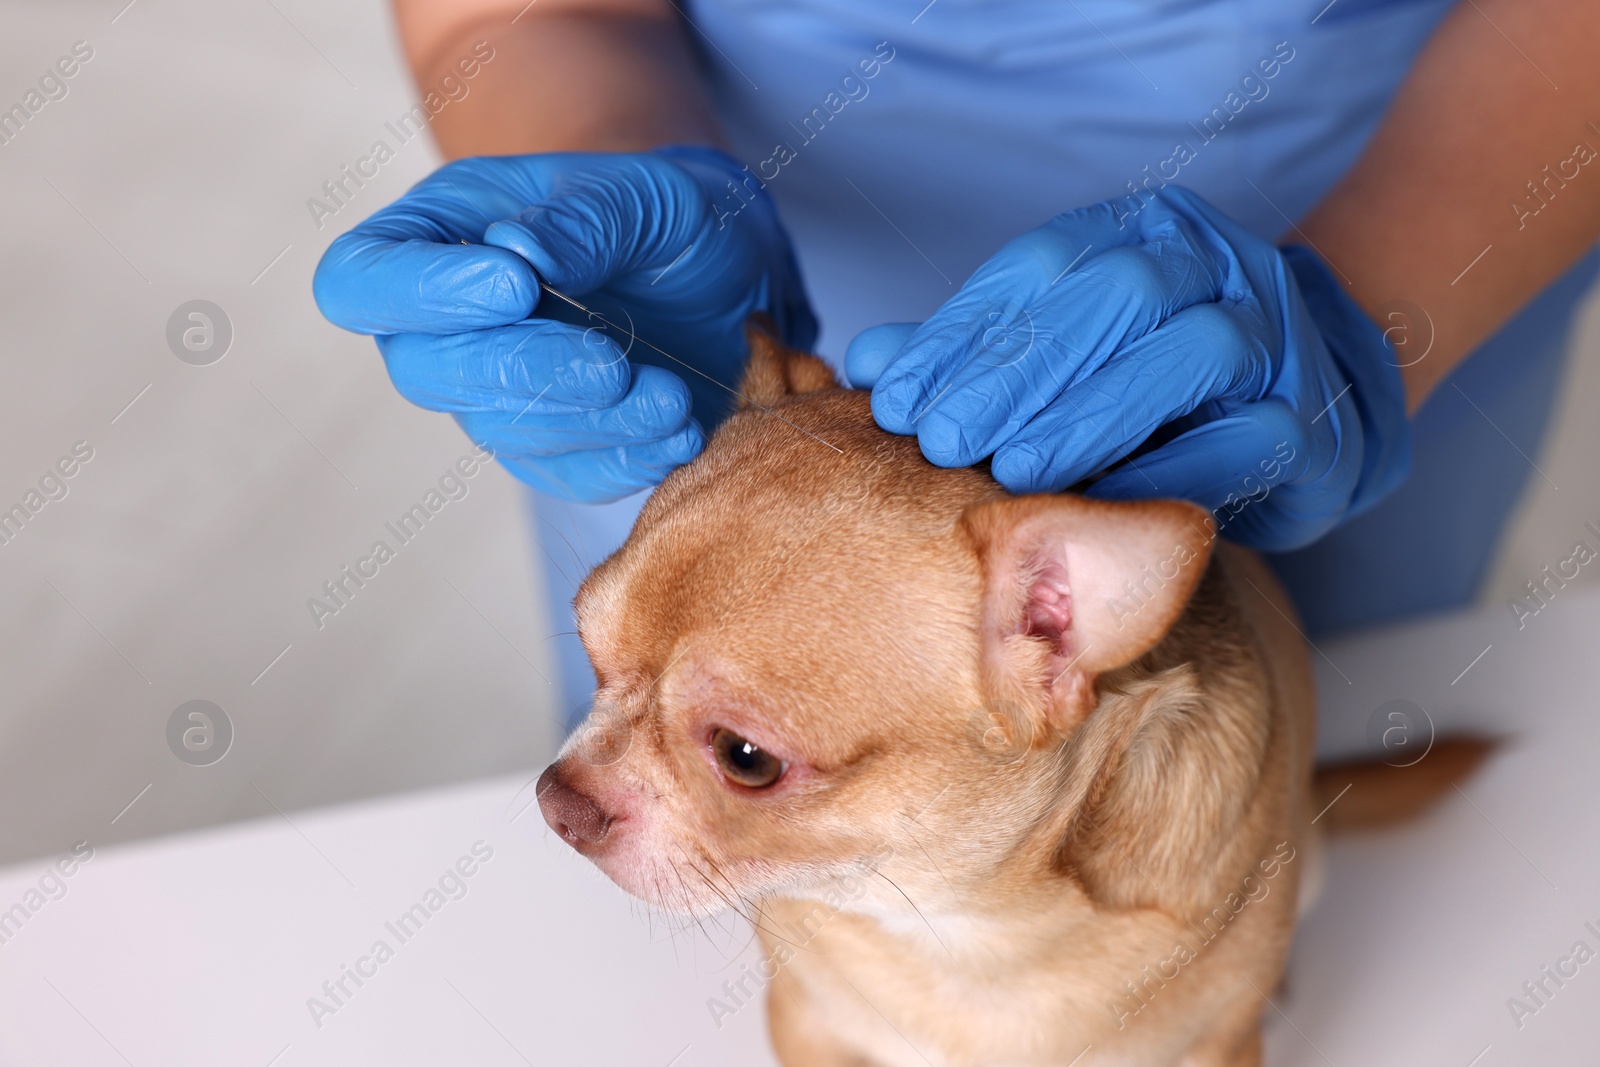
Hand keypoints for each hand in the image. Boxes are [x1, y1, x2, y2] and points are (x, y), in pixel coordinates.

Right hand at [313, 146, 815, 502]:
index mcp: (433, 234)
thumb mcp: (640, 191)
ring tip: (669, 395)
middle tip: (611, 363)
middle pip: (425, 371)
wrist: (716, 271)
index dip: (421, 294)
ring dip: (589, 421)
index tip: (516, 285)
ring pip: (500, 432)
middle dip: (522, 371)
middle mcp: (443, 325)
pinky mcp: (552, 448)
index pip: (359, 281)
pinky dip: (625, 460)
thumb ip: (583, 217)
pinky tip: (678, 429)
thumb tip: (518, 250)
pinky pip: (566, 474)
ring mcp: (492, 394)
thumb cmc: (659, 214)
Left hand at [845, 187, 1409, 551]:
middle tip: (942, 441)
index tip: (897, 400)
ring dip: (1092, 415)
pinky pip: (1245, 440)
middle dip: (1019, 372)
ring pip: (1192, 354)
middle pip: (1117, 296)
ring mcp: (1277, 335)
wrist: (1315, 405)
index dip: (963, 332)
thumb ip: (975, 353)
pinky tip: (1099, 503)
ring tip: (1012, 472)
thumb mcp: (1065, 354)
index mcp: (1144, 230)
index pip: (1042, 265)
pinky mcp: (1309, 420)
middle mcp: (1216, 265)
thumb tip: (869, 365)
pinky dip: (1169, 472)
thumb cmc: (1159, 387)